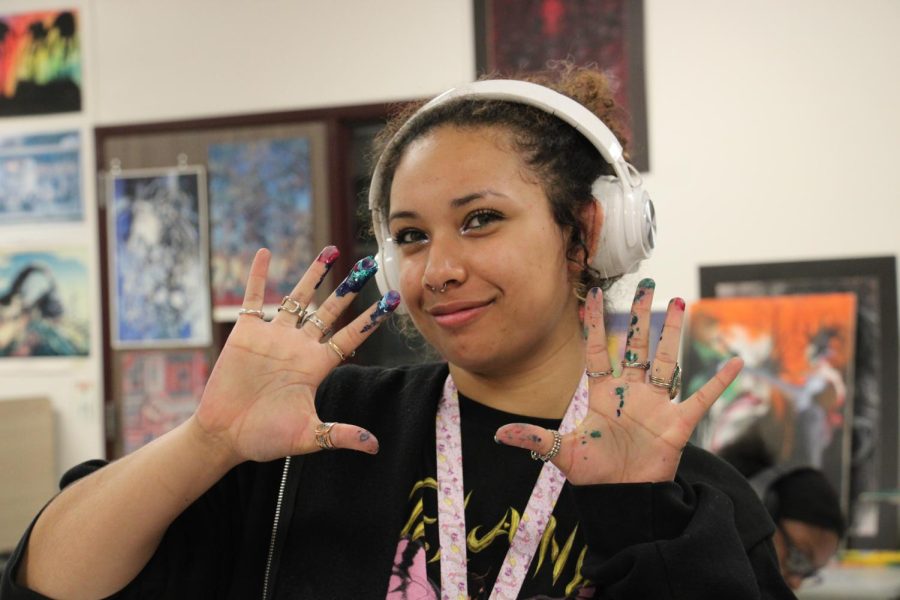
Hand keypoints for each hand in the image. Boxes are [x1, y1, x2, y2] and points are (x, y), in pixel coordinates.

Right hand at [192, 247, 399, 464]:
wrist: (224, 435)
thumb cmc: (265, 438)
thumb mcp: (308, 437)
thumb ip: (340, 435)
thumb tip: (374, 446)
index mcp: (317, 366)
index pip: (350, 336)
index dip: (371, 318)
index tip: (393, 300)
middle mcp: (299, 346)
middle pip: (330, 309)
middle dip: (349, 288)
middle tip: (368, 263)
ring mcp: (273, 337)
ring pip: (298, 298)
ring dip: (313, 274)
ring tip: (331, 250)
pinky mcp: (246, 334)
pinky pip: (253, 299)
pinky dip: (258, 276)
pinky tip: (264, 253)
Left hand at [495, 280, 741, 484]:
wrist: (622, 500)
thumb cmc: (593, 476)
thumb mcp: (563, 453)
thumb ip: (534, 439)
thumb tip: (498, 435)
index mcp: (603, 394)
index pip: (597, 350)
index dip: (595, 323)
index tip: (593, 293)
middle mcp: (630, 392)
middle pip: (636, 346)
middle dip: (640, 316)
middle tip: (646, 284)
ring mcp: (656, 405)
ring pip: (668, 361)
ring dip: (674, 333)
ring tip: (680, 303)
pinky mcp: (678, 424)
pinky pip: (701, 399)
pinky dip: (718, 383)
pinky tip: (735, 363)